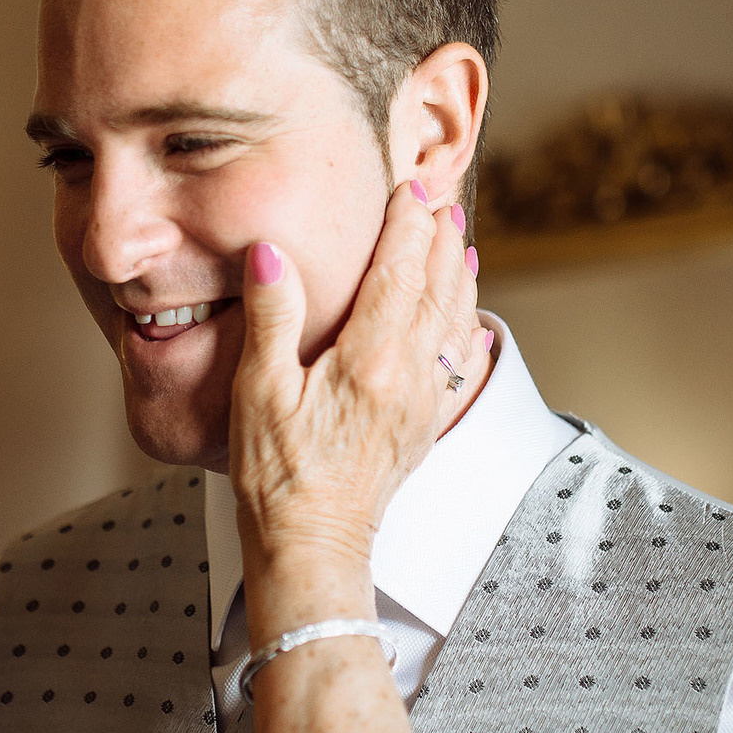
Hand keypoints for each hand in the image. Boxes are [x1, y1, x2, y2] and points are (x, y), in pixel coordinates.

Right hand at [226, 183, 480, 641]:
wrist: (312, 545)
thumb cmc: (277, 475)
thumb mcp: (258, 389)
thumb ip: (271, 315)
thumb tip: (272, 252)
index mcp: (371, 358)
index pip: (398, 271)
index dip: (408, 223)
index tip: (412, 187)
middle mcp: (409, 376)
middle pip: (438, 290)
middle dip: (442, 240)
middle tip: (444, 200)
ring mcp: (422, 404)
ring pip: (455, 325)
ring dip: (460, 279)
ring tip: (463, 247)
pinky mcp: (423, 428)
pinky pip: (459, 369)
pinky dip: (468, 336)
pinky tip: (473, 330)